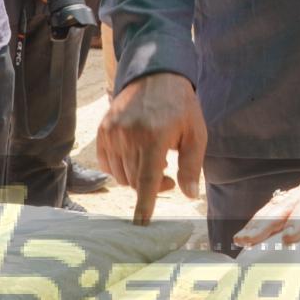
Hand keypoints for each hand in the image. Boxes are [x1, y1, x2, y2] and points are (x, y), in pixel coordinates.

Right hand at [96, 72, 205, 224]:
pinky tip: (135, 157)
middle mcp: (129, 135)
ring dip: (136, 177)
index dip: (144, 205)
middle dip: (152, 187)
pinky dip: (120, 168)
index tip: (142, 224)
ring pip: (120, 175)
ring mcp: (112, 132)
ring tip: (154, 162)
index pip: (146, 181)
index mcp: (153, 137)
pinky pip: (107, 163)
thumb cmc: (181, 106)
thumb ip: (191, 166)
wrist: (156, 74)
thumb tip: (190, 195)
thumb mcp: (196, 133)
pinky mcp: (103, 129)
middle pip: (134, 181)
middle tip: (169, 175)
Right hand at [233, 167, 299, 246]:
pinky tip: (247, 234)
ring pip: (276, 206)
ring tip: (242, 239)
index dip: (299, 220)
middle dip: (267, 223)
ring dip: (257, 223)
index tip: (289, 238)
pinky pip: (275, 209)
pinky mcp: (296, 200)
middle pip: (287, 204)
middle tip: (251, 240)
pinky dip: (259, 221)